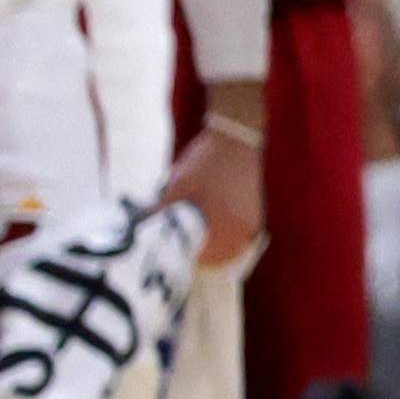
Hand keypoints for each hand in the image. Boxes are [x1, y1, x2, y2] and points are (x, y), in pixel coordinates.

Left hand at [165, 117, 263, 270]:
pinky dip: (225, 238)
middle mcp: (245, 228)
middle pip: (222, 258)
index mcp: (227, 225)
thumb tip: (144, 231)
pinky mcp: (256, 212)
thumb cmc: (207, 163)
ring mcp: (254, 221)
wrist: (236, 138)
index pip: (206, 259)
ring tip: (195, 241)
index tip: (171, 256)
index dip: (187, 260)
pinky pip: (240, 236)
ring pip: (233, 248)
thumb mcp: (178, 187)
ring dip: (215, 249)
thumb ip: (163, 212)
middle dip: (202, 257)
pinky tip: (210, 228)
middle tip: (181, 250)